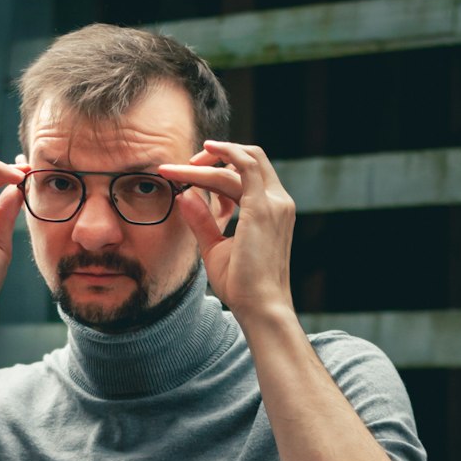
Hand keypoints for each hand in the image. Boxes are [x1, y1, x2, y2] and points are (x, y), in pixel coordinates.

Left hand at [160, 141, 295, 324]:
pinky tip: (199, 158)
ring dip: (211, 159)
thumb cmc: (241, 284)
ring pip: (243, 161)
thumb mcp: (215, 247)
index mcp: (272, 211)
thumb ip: (202, 220)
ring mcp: (274, 203)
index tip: (190, 174)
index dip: (219, 169)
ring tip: (181, 166)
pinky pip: (244, 166)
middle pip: (251, 159)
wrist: (260, 306)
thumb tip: (183, 196)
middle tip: (186, 164)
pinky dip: (223, 155)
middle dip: (218, 155)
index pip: (249, 175)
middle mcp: (278, 202)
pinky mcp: (263, 207)